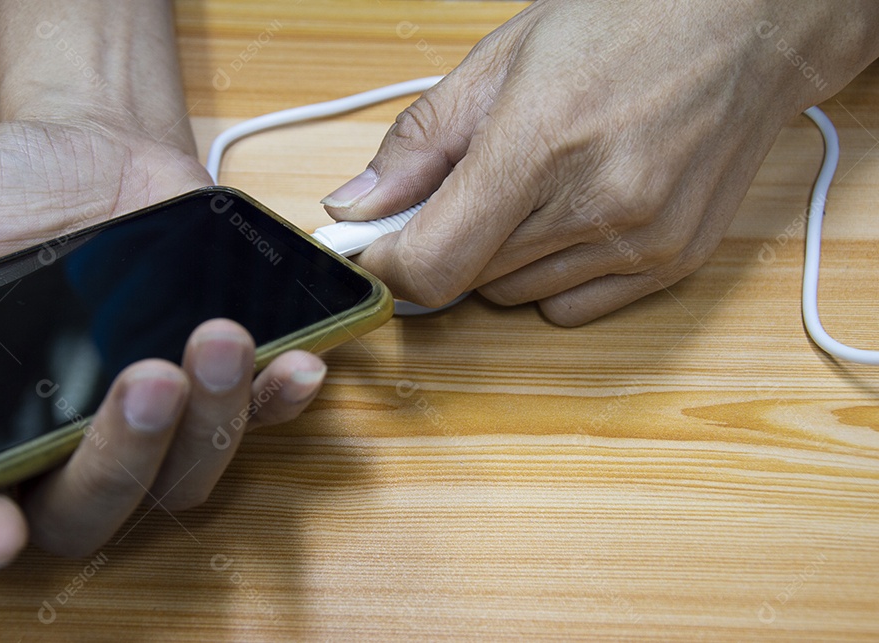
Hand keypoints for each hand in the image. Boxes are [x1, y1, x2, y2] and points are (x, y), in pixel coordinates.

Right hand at [0, 116, 327, 567]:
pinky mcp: (222, 381)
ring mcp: (155, 418)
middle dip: (121, 462)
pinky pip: (260, 414)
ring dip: (210, 422)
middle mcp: (73, 446)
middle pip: (98, 507)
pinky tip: (297, 368)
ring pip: (186, 472)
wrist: (88, 149)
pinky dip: (280, 400)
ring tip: (214, 342)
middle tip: (141, 384)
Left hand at [323, 0, 878, 324]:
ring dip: (497, 258)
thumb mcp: (500, 60)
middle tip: (461, 189)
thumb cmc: (627, 23)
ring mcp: (639, 243)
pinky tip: (570, 217)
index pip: (433, 261)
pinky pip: (568, 306)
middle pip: (467, 280)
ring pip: (513, 296)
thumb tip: (356, 207)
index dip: (386, 264)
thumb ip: (419, 143)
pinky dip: (547, 276)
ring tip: (532, 187)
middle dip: (443, 243)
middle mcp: (595, 207)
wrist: (748, 26)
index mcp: (540, 143)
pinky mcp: (671, 264)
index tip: (372, 247)